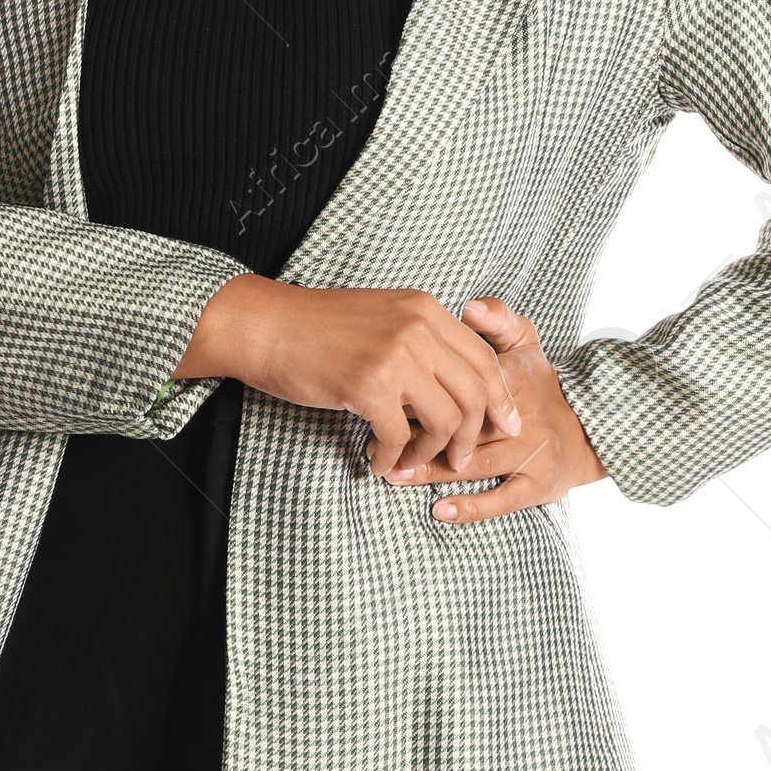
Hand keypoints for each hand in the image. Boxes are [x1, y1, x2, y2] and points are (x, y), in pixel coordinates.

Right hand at [174, 277, 523, 469]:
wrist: (265, 325)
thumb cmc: (317, 326)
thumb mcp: (382, 316)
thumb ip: (420, 338)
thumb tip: (450, 382)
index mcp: (425, 310)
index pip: (483, 358)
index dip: (499, 396)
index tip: (504, 423)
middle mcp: (417, 328)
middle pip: (474, 393)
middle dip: (471, 435)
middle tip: (458, 460)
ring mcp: (394, 356)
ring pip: (444, 419)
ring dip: (430, 451)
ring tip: (409, 461)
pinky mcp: (367, 386)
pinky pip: (398, 436)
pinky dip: (392, 456)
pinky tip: (376, 459)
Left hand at [379, 296, 608, 524]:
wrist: (589, 429)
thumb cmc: (541, 383)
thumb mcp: (525, 342)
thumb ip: (497, 319)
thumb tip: (469, 306)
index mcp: (514, 380)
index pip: (463, 386)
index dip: (422, 395)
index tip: (388, 399)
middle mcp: (523, 419)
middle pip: (463, 428)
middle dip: (417, 437)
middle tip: (375, 443)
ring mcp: (531, 455)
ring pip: (475, 464)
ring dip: (431, 472)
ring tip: (393, 473)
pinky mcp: (538, 485)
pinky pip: (503, 500)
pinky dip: (472, 507)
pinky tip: (439, 510)